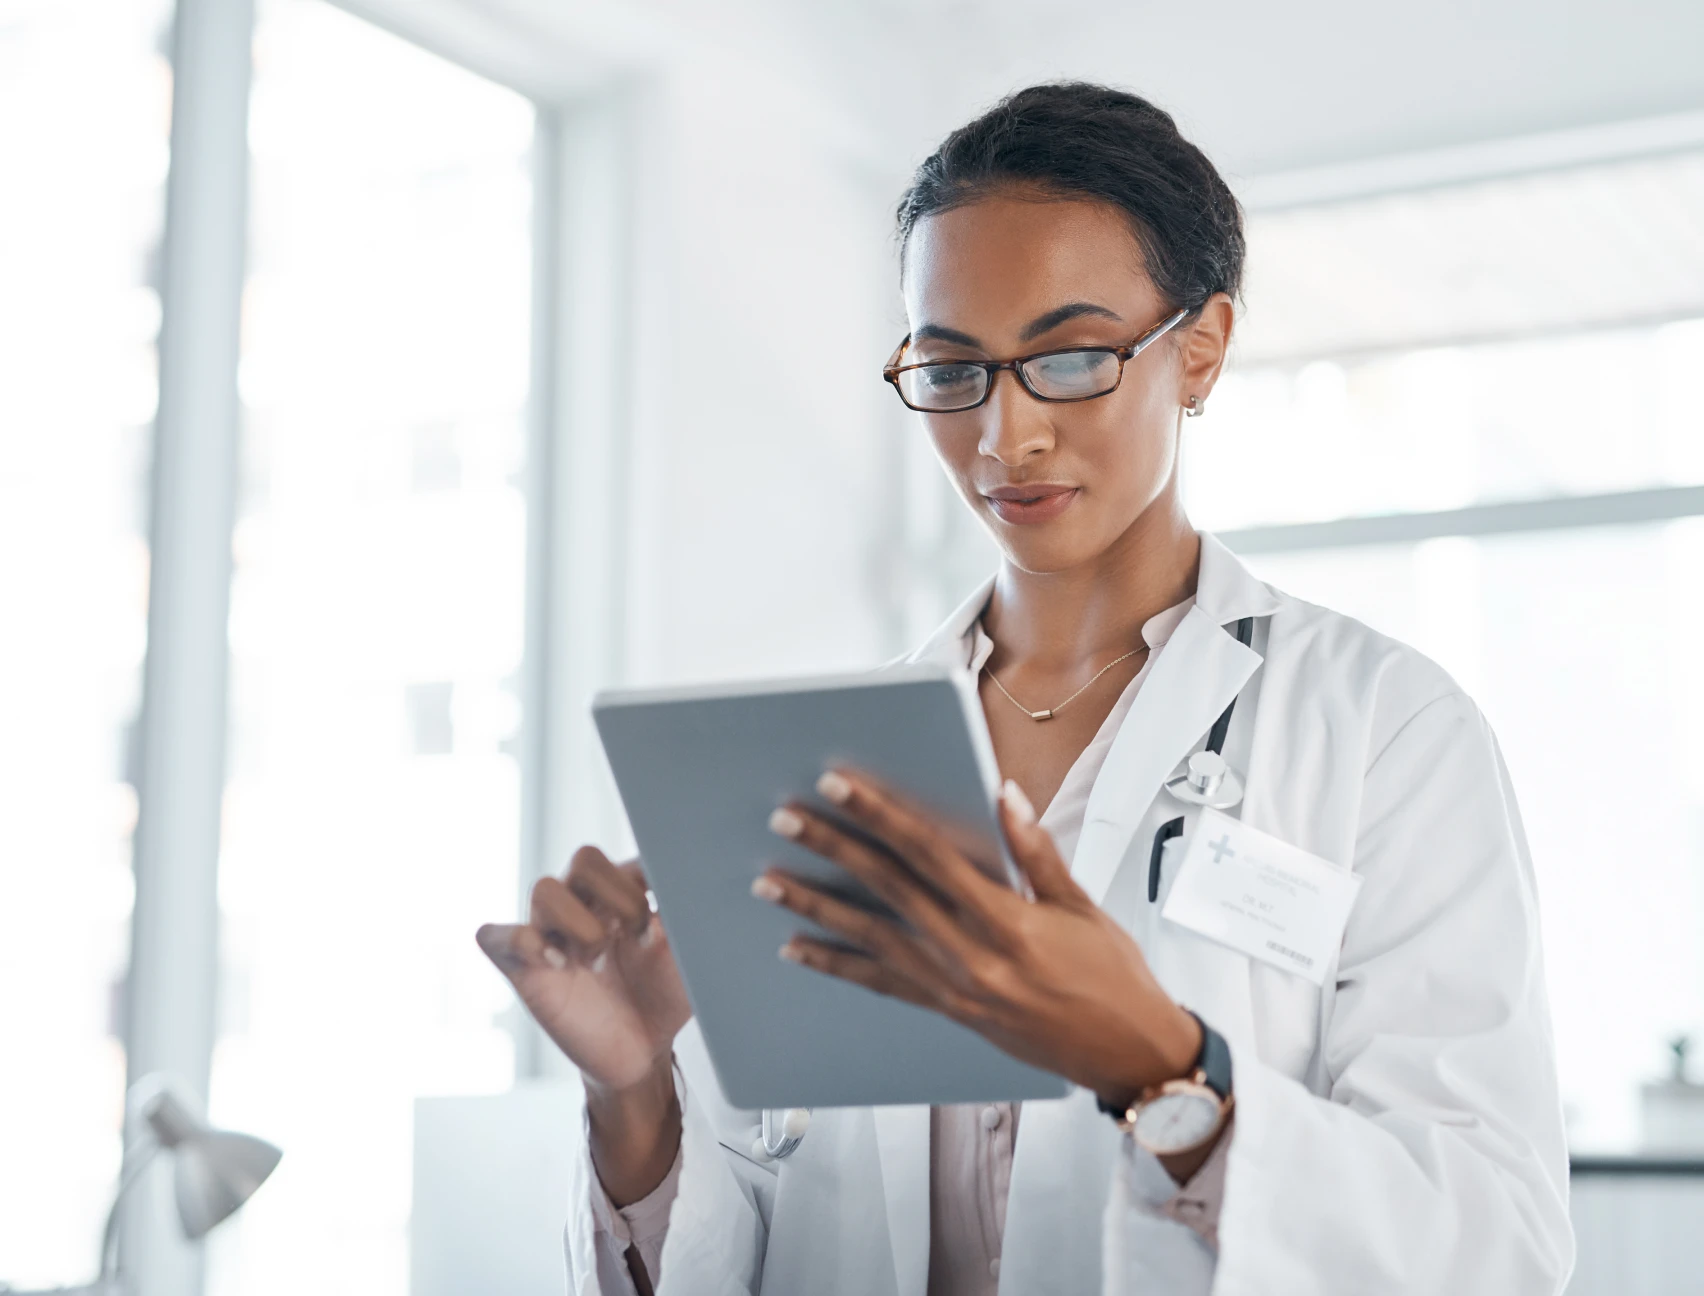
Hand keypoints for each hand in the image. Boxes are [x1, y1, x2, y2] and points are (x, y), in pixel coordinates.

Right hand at [476, 846, 690, 1093]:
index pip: (631, 854)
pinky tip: (557, 963)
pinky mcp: (523, 968)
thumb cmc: (663, 997)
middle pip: (585, 858)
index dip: (649, 879)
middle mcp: (582, 904)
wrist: (642, 1054)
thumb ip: (682, 919)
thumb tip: (672, 889)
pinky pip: (494, 935)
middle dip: (618, 895)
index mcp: (621, 892)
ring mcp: (549, 934)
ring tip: (597, 961)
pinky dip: (524, 940)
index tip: (666, 921)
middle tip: (637, 937)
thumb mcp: (687, 957)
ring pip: (545, 888)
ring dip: (580, 923)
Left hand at [754, 772, 1200, 1106]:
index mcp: (1007, 921)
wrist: (1127, 1054)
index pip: (928, 854)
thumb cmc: (1114, 979)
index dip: (880, 815)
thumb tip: (1004, 796)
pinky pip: (880, 985)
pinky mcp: (949, 1012)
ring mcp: (954, 989)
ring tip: (769, 882)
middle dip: (832, 849)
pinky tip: (799, 949)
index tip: (840, 787)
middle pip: (886, 889)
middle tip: (788, 819)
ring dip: (814, 906)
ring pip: (869, 938)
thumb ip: (1036, 851)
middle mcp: (972, 956)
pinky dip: (835, 965)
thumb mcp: (1082, 905)